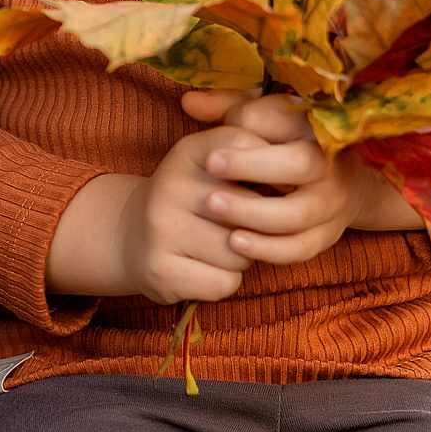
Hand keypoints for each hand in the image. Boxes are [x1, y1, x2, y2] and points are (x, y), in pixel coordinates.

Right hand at [47, 123, 274, 304]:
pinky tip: (205, 268)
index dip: (272, 170)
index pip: (246, 148)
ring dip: (243, 256)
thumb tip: (298, 178)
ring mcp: (162, 229)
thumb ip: (255, 156)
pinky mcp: (161, 271)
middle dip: (258, 223)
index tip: (277, 183)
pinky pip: (225, 283)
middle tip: (240, 223)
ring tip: (220, 245)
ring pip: (241, 252)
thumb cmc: (193, 197)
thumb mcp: (215, 163)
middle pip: (252, 209)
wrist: (132, 235)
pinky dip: (224, 281)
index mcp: (188, 151)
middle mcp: (169, 184)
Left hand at [184, 90, 424, 262]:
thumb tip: (190, 102)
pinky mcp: (327, 235)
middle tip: (211, 183)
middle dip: (254, 171)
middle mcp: (330, 161)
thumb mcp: (262, 117)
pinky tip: (235, 242)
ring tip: (215, 209)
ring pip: (299, 213)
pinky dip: (268, 249)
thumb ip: (226, 107)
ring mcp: (332, 201)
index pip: (287, 124)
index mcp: (315, 126)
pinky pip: (300, 247)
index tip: (211, 157)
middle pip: (300, 165)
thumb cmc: (286, 141)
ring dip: (255, 214)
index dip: (251, 138)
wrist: (338, 180)